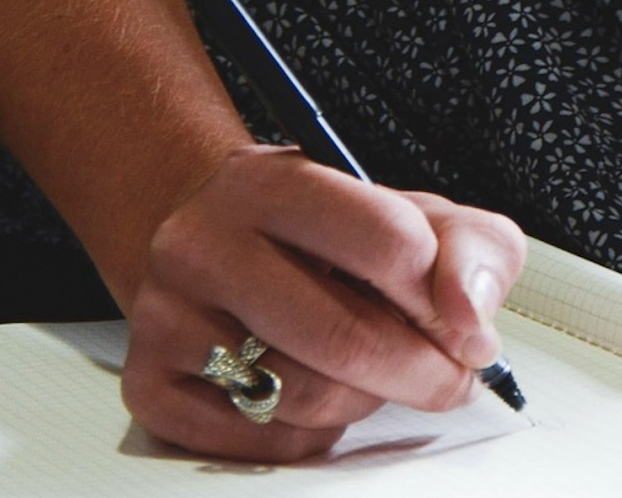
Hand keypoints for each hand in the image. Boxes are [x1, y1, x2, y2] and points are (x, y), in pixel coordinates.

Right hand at [119, 145, 527, 461]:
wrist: (214, 246)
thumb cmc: (324, 239)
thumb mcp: (410, 214)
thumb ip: (468, 250)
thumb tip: (470, 319)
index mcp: (270, 182)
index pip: (386, 241)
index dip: (444, 299)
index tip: (460, 322)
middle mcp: (203, 244)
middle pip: (346, 338)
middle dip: (423, 373)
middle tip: (447, 376)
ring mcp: (167, 317)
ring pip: (307, 397)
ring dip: (364, 399)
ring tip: (365, 369)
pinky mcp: (151, 385)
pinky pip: (267, 440)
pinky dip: (312, 431)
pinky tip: (311, 389)